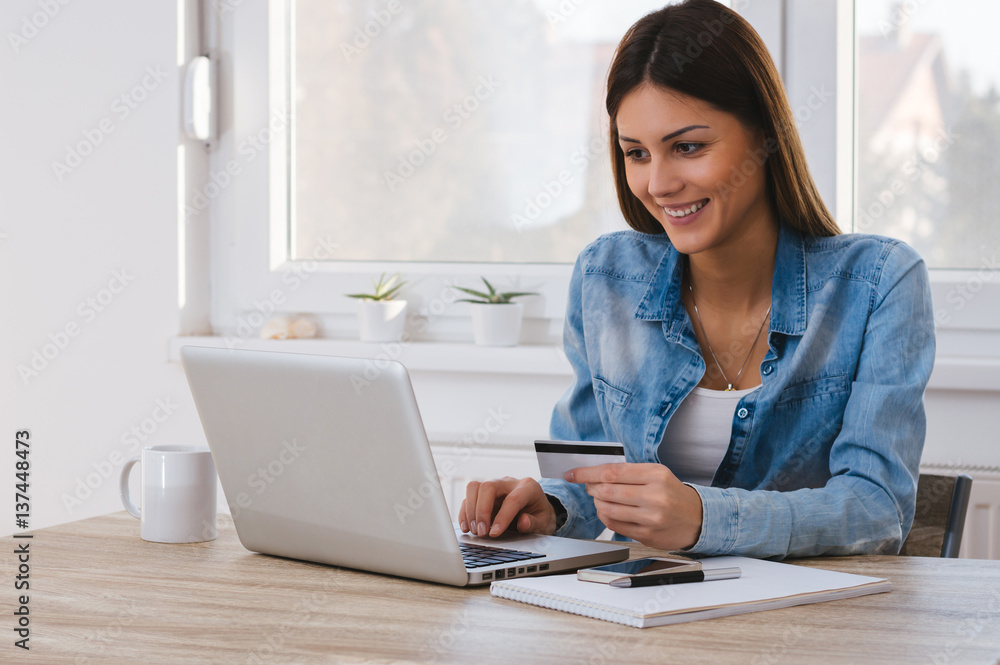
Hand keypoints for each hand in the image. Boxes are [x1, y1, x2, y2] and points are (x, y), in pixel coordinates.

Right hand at [458, 476, 557, 537]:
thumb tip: (524, 522)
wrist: (535, 511)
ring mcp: (495, 486)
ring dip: (470, 510)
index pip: (512, 499)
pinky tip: (467, 527)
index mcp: (528, 487)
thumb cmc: (539, 516)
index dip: (502, 517)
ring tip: (474, 531)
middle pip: (488, 487)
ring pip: (474, 488)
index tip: (495, 533)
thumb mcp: (544, 522)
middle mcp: (509, 483)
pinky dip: (465, 513)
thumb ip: (534, 522)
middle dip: (482, 511)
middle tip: (482, 532)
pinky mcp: (483, 495)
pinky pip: (468, 498)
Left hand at [564, 463, 702, 549]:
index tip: (573, 474)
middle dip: (591, 488)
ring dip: (597, 503)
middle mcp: (654, 496)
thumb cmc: (673, 493)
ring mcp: (651, 517)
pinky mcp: (647, 535)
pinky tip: (608, 512)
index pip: (612, 472)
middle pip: (607, 491)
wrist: (697, 519)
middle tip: (589, 486)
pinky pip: (615, 525)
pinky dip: (605, 517)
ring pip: (608, 509)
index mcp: (656, 475)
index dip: (587, 473)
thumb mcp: (657, 473)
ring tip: (601, 499)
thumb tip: (596, 473)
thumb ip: (629, 472)